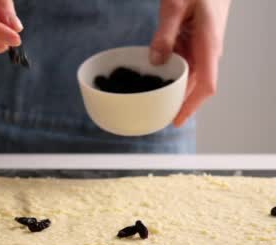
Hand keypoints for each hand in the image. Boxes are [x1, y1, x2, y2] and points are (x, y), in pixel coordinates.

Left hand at [150, 0, 230, 126]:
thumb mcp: (176, 6)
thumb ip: (165, 33)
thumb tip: (156, 60)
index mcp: (208, 45)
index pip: (205, 85)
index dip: (191, 106)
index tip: (176, 120)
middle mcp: (208, 52)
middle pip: (194, 86)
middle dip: (176, 102)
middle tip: (152, 114)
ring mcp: (203, 49)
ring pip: (187, 77)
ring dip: (170, 88)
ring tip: (150, 100)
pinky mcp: (195, 44)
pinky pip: (183, 64)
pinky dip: (169, 73)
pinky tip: (154, 77)